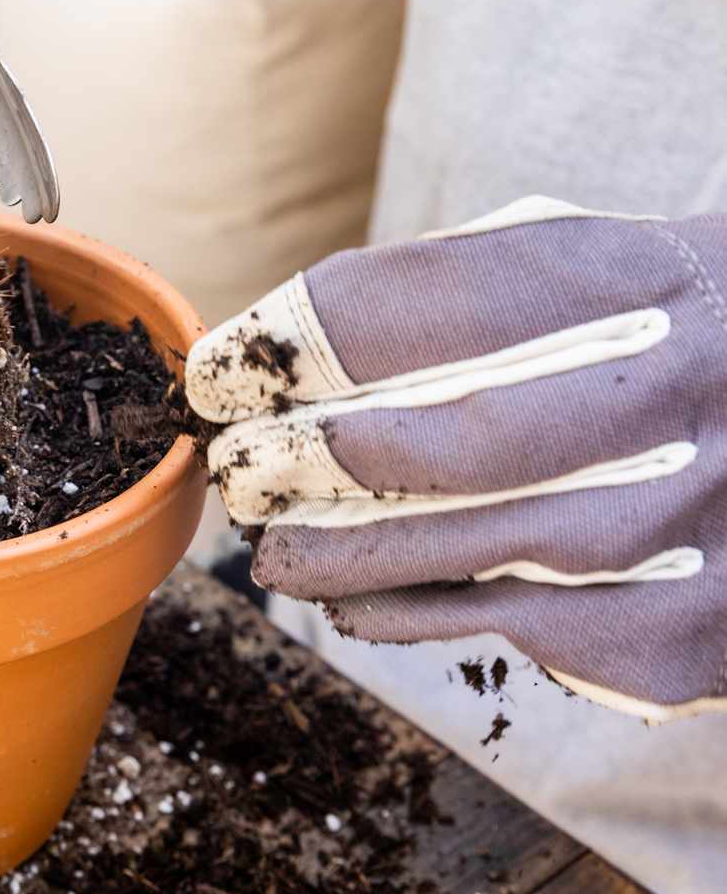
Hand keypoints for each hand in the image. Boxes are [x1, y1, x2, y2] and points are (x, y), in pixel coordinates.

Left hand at [185, 197, 726, 721]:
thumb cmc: (647, 331)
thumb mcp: (581, 267)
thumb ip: (450, 295)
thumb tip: (279, 358)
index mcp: (628, 279)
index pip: (416, 311)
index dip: (289, 349)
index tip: (214, 377)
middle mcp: (670, 392)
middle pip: (441, 442)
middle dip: (305, 463)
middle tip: (237, 475)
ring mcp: (687, 517)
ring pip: (466, 552)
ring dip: (338, 557)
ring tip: (272, 550)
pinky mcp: (687, 625)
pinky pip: (509, 626)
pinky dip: (408, 614)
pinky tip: (355, 602)